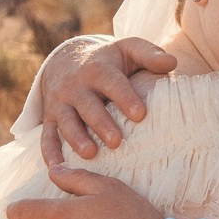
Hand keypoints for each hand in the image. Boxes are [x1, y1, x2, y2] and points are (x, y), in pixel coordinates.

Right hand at [37, 36, 175, 165]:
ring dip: (76, 138)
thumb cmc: (107, 60)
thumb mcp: (128, 50)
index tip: (140, 114)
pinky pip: (46, 136)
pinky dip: (48, 153)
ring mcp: (60, 103)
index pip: (112, 83)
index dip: (125, 98)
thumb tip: (172, 62)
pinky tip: (56, 169)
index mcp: (98, 69)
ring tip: (90, 153)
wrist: (65, 60)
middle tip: (117, 141)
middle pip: (88, 105)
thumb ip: (149, 54)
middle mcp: (76, 86)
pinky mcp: (49, 118)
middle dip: (101, 123)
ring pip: (67, 121)